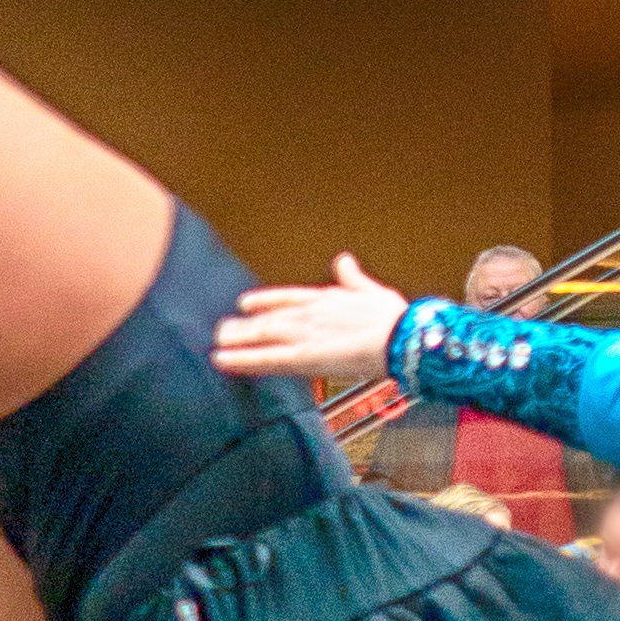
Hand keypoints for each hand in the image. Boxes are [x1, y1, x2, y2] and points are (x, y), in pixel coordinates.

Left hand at [212, 255, 410, 380]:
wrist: (402, 336)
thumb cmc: (396, 318)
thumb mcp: (373, 292)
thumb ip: (354, 278)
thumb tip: (344, 259)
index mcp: (327, 299)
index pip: (288, 298)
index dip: (265, 301)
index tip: (245, 303)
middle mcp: (309, 314)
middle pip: (269, 319)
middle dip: (246, 325)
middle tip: (223, 329)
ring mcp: (303, 335)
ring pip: (262, 336)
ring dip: (238, 340)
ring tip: (217, 344)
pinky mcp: (303, 357)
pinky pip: (265, 359)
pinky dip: (241, 360)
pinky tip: (221, 360)